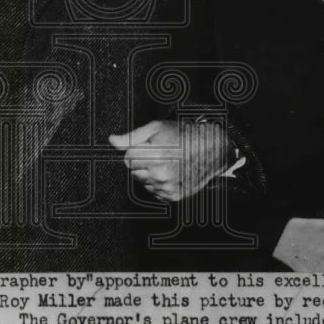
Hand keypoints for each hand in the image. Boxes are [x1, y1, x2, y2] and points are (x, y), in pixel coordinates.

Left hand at [108, 119, 228, 201]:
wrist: (211, 149)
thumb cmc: (185, 135)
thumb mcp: (157, 127)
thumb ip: (132, 136)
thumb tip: (113, 140)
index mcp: (154, 156)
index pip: (127, 158)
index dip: (136, 149)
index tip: (147, 146)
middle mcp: (159, 174)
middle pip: (133, 171)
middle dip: (141, 162)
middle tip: (158, 153)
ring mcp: (166, 187)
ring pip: (143, 182)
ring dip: (149, 173)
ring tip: (166, 162)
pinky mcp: (172, 196)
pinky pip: (154, 191)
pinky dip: (158, 183)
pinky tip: (170, 172)